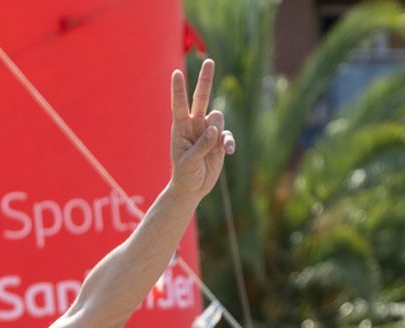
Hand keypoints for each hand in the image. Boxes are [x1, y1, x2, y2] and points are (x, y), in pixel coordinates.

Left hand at [169, 59, 234, 200]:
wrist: (193, 188)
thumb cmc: (185, 175)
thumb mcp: (189, 163)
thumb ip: (201, 146)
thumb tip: (214, 130)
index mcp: (181, 128)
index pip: (179, 105)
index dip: (178, 90)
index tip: (175, 73)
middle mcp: (195, 125)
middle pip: (201, 98)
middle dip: (205, 80)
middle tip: (209, 61)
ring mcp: (208, 131)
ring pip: (218, 117)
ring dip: (218, 131)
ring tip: (213, 149)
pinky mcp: (220, 140)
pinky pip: (227, 135)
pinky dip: (228, 142)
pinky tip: (228, 152)